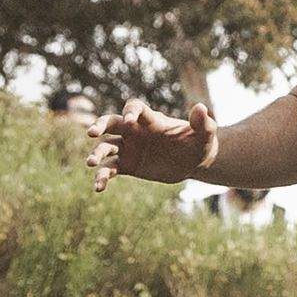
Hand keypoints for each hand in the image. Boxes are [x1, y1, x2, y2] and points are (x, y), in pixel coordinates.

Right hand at [89, 97, 217, 189]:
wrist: (193, 162)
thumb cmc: (199, 143)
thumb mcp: (206, 134)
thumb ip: (203, 122)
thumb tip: (200, 108)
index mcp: (151, 120)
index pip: (135, 108)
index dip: (130, 111)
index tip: (130, 120)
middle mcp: (135, 132)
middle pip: (112, 123)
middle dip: (100, 125)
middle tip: (91, 133)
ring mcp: (129, 148)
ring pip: (106, 147)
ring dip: (97, 153)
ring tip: (91, 163)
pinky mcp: (128, 165)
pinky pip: (110, 169)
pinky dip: (102, 177)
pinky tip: (98, 188)